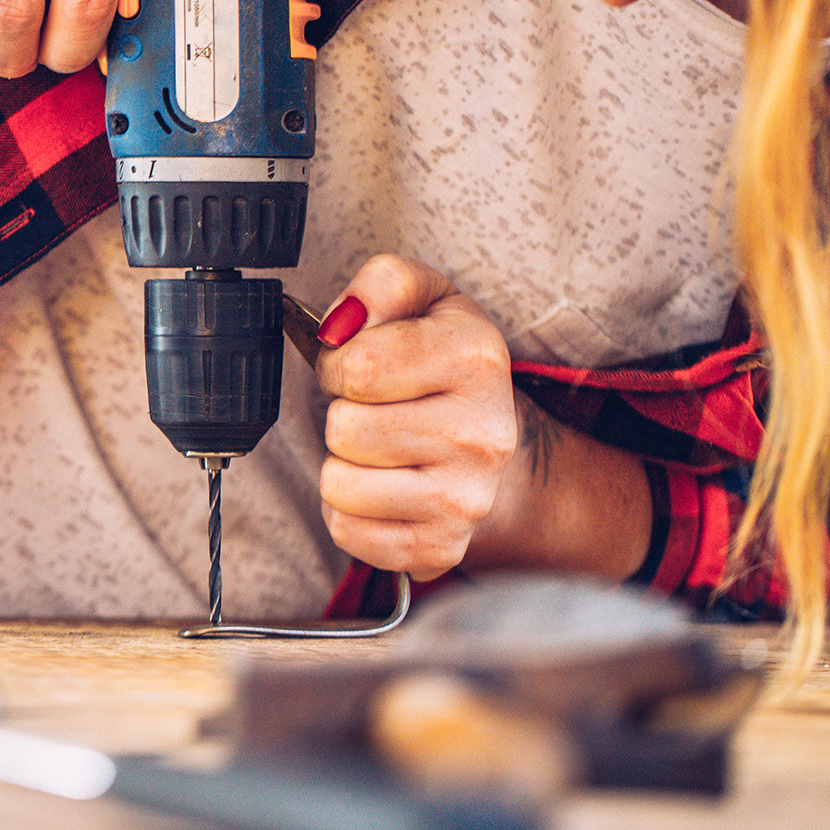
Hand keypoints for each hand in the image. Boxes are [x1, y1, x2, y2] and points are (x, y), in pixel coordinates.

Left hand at [314, 255, 517, 580]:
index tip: (358, 367)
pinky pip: (348, 532)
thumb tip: (340, 323)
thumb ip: (382, 283)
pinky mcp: (442, 547)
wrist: (490, 436)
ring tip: (378, 448)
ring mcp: (467, 499)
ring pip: (340, 485)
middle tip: (374, 410)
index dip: (338, 364)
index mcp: (477, 358)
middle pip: (345, 429)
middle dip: (343, 414)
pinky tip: (381, 487)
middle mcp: (483, 433)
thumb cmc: (443, 362)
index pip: (357, 365)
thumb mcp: (425, 298)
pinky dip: (349, 511)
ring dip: (343, 464)